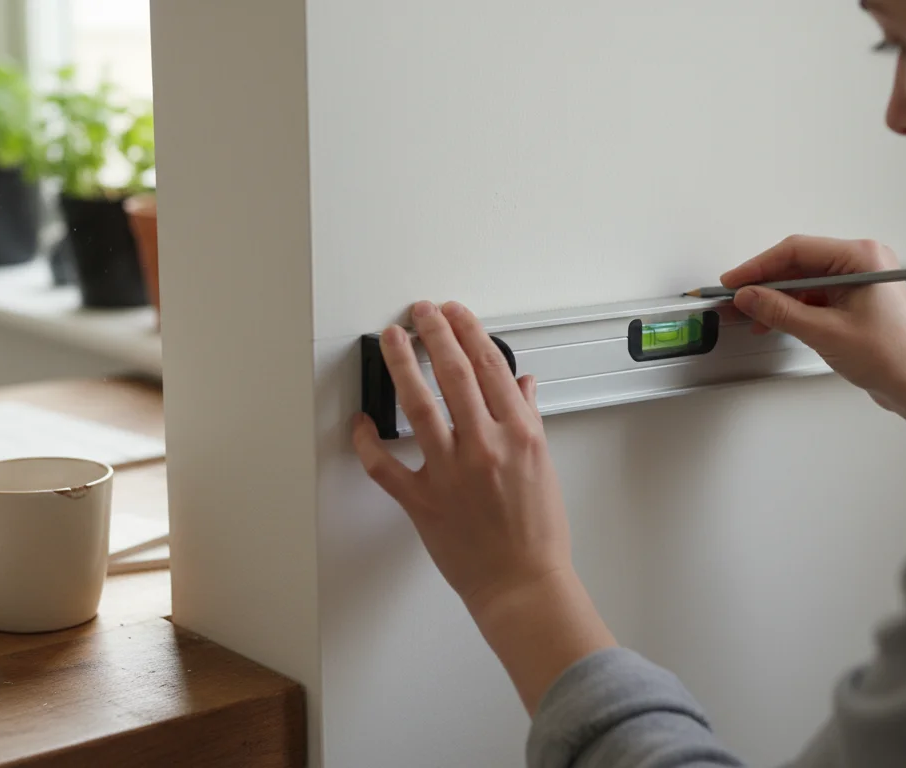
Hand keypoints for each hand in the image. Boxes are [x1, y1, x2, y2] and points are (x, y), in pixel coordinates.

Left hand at [352, 300, 615, 713]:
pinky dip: (368, 441)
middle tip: (419, 312)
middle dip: (434, 334)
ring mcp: (450, 473)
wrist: (522, 583)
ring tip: (392, 339)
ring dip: (402, 366)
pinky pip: (385, 465)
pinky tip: (363, 420)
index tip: (455, 313)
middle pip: (454, 374)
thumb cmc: (537, 533)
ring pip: (419, 406)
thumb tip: (521, 384)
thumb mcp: (542, 465)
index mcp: (519, 435)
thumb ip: (527, 418)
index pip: (491, 367)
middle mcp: (484, 447)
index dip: (469, 331)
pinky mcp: (423, 501)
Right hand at [722, 235, 905, 408]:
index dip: (759, 266)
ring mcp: (860, 281)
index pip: (797, 251)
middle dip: (765, 284)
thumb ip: (781, 311)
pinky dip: (793, 309)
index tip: (733, 282)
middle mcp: (863, 262)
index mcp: (862, 257)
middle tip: (735, 299)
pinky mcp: (856, 299)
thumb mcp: (825, 332)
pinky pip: (816, 296)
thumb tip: (748, 296)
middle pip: (800, 264)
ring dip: (777, 299)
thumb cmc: (892, 356)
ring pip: (805, 281)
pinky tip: (774, 322)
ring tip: (750, 316)